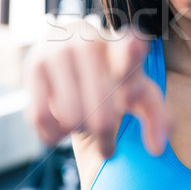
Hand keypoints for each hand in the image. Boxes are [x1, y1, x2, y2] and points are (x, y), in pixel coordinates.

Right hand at [24, 22, 170, 157]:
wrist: (68, 44)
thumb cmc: (113, 75)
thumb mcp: (140, 90)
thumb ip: (156, 116)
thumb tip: (156, 147)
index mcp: (124, 45)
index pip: (131, 50)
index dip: (131, 67)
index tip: (129, 93)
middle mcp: (92, 42)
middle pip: (103, 113)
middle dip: (106, 134)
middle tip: (108, 143)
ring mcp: (61, 50)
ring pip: (72, 117)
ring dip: (79, 130)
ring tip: (84, 125)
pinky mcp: (34, 65)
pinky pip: (41, 116)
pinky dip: (52, 133)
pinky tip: (62, 130)